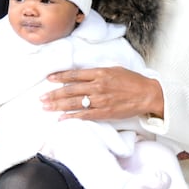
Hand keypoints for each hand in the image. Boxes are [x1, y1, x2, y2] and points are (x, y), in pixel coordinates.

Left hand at [44, 65, 164, 121]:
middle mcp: (98, 86)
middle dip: (54, 94)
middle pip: (70, 90)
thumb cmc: (132, 81)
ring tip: (46, 107)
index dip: (60, 77)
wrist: (147, 94)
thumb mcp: (115, 69)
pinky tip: (61, 118)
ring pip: (74, 103)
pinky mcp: (104, 112)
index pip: (75, 75)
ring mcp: (100, 100)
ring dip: (58, 105)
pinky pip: (84, 115)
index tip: (49, 79)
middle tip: (41, 98)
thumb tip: (82, 74)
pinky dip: (71, 117)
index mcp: (100, 73)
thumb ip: (98, 72)